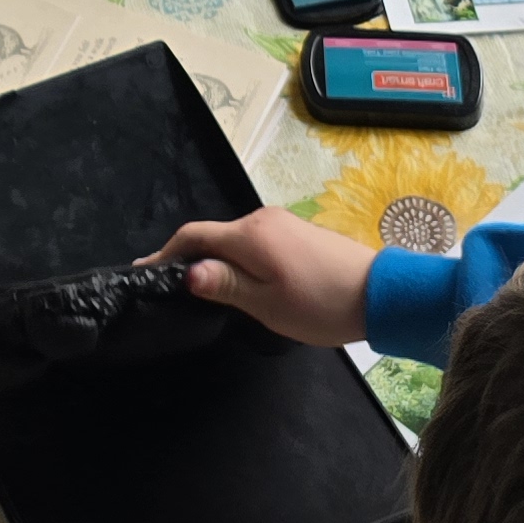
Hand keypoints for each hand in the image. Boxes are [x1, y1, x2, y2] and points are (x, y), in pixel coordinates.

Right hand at [150, 210, 375, 349]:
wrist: (381, 294)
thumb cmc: (320, 303)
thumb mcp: (268, 303)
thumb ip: (226, 285)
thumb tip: (186, 272)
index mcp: (249, 234)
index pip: (194, 235)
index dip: (165, 253)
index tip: (143, 272)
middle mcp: (261, 219)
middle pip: (213, 235)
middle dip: (189, 257)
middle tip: (170, 288)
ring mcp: (282, 224)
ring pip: (235, 240)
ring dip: (216, 259)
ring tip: (203, 290)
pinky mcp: (297, 234)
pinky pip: (254, 243)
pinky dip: (238, 258)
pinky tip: (240, 282)